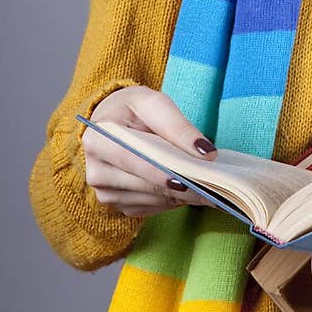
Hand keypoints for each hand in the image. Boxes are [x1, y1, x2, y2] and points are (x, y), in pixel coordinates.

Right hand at [84, 85, 218, 216]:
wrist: (112, 122)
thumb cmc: (132, 110)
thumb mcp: (153, 103)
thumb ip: (178, 126)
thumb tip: (205, 152)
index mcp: (98, 140)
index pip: (133, 160)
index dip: (161, 172)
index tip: (189, 180)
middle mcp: (96, 171)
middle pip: (145, 185)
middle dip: (182, 186)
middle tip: (215, 189)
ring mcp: (105, 192)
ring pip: (151, 200)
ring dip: (182, 196)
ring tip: (210, 189)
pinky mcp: (117, 205)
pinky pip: (151, 207)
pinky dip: (172, 200)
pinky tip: (190, 191)